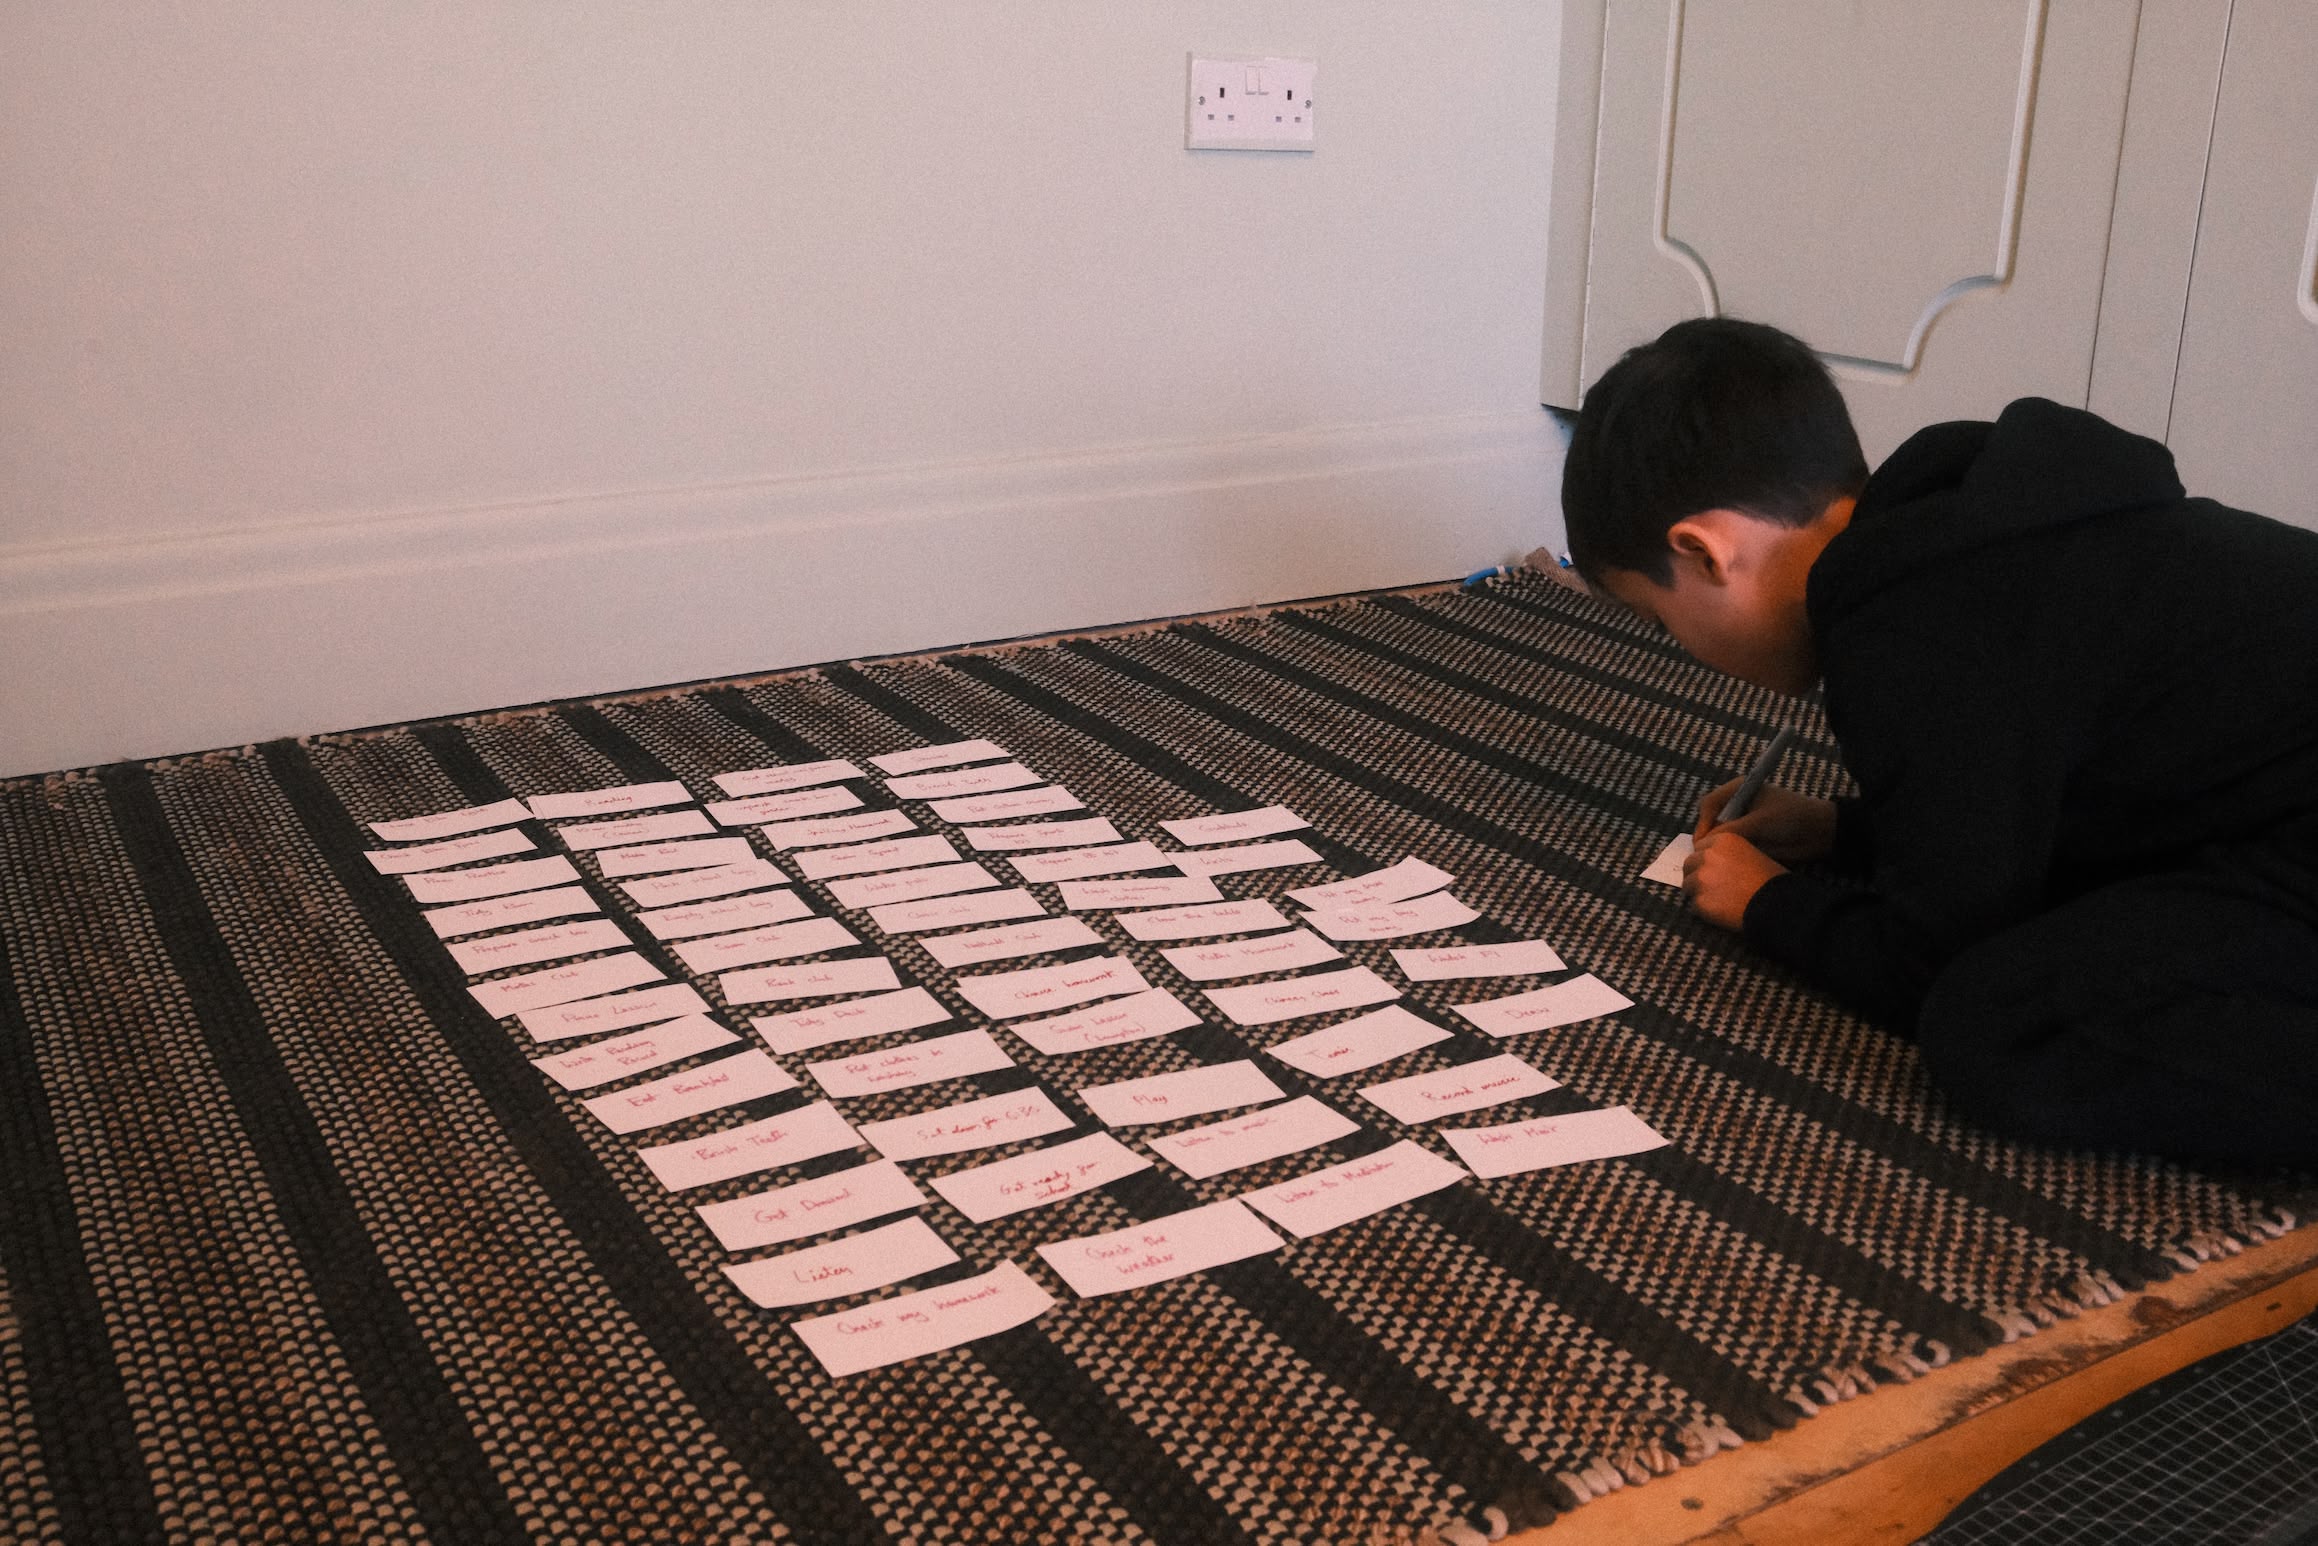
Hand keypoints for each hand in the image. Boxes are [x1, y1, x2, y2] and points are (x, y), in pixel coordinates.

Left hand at [1683, 829, 1787, 930]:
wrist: (1776, 904)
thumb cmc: (1770, 879)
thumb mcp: (1750, 853)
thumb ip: (1727, 854)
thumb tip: (1711, 862)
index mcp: (1722, 841)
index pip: (1699, 847)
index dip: (1705, 860)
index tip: (1714, 869)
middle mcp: (1707, 856)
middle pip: (1689, 864)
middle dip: (1697, 874)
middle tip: (1712, 887)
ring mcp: (1701, 879)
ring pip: (1688, 885)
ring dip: (1698, 892)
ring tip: (1718, 900)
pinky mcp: (1699, 901)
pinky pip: (1694, 905)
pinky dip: (1704, 910)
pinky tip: (1720, 912)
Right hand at [1694, 782, 1837, 864]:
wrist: (1820, 833)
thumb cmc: (1790, 817)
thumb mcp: (1759, 821)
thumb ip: (1732, 830)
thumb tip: (1704, 844)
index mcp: (1739, 790)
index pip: (1709, 804)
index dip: (1703, 823)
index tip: (1701, 843)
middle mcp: (1737, 805)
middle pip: (1710, 820)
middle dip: (1707, 837)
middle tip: (1705, 855)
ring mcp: (1743, 822)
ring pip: (1719, 835)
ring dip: (1717, 847)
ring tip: (1715, 861)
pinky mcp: (1750, 838)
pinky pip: (1731, 846)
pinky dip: (1728, 854)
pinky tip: (1728, 863)